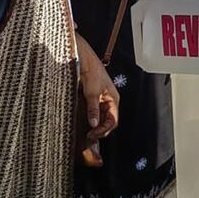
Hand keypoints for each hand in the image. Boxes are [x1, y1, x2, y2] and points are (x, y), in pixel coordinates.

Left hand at [76, 33, 119, 166]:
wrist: (84, 61)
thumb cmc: (92, 73)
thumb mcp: (92, 93)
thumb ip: (93, 110)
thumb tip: (94, 124)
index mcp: (114, 100)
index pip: (113, 121)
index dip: (104, 130)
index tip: (93, 134)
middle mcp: (109, 101)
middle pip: (107, 121)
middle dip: (100, 129)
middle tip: (89, 136)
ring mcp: (101, 100)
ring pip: (100, 117)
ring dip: (95, 125)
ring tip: (86, 131)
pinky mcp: (93, 98)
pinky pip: (94, 112)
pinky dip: (90, 118)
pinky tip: (84, 122)